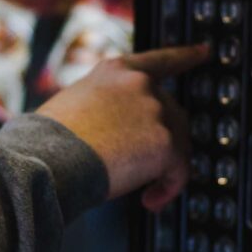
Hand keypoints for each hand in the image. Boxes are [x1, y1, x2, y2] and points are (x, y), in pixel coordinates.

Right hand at [36, 44, 208, 211]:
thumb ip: (104, 108)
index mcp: (116, 71)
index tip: (204, 51)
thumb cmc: (47, 142)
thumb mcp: (73, 105)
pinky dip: (168, 189)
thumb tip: (118, 135)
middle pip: (172, 113)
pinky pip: (178, 171)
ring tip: (142, 193)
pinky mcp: (165, 142)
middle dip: (162, 143)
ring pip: (177, 144)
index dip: (185, 56)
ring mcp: (155, 111)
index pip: (159, 60)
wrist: (47, 160)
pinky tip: (149, 201)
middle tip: (142, 170)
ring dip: (162, 170)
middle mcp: (140, 84)